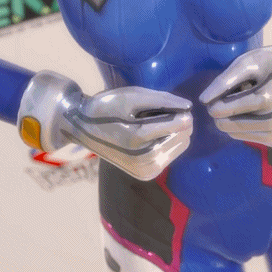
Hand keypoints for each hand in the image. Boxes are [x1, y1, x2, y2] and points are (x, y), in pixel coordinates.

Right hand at [18, 75, 192, 180]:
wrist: (83, 128)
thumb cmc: (108, 107)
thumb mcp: (132, 95)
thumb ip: (162, 100)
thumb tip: (189, 106)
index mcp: (137, 137)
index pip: (178, 125)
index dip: (183, 112)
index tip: (180, 105)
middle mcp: (142, 159)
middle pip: (182, 137)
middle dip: (179, 122)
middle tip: (162, 113)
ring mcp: (144, 170)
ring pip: (179, 147)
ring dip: (175, 133)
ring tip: (156, 123)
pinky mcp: (145, 175)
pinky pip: (170, 156)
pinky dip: (169, 143)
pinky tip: (153, 135)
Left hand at [199, 41, 271, 147]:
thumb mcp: (248, 61)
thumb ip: (224, 80)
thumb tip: (202, 100)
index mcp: (267, 101)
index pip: (222, 111)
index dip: (214, 100)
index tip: (221, 88)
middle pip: (227, 126)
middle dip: (226, 110)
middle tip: (239, 93)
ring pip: (237, 135)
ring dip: (236, 118)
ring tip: (251, 100)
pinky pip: (251, 138)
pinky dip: (248, 125)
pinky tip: (259, 110)